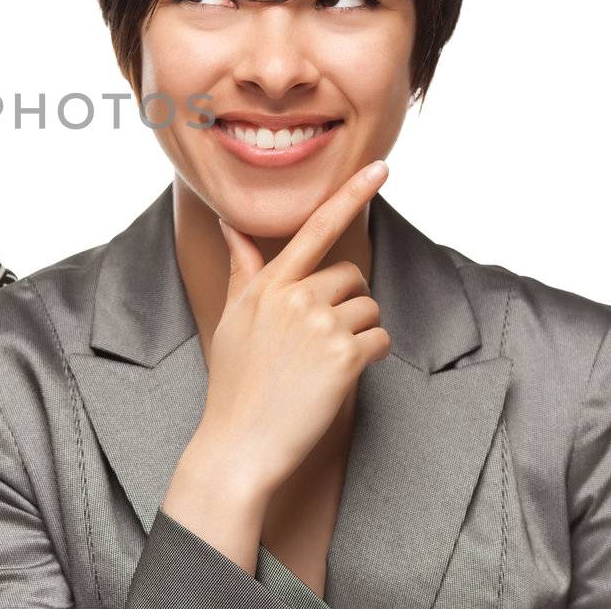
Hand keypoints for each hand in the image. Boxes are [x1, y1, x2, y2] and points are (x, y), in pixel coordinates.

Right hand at [189, 160, 392, 497]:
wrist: (239, 443)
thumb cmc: (235, 382)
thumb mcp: (232, 318)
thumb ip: (243, 269)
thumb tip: (229, 225)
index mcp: (267, 284)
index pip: (315, 228)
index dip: (351, 194)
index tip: (380, 167)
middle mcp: (294, 296)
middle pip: (351, 277)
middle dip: (347, 306)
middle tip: (318, 343)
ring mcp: (320, 324)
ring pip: (369, 310)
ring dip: (359, 335)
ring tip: (323, 365)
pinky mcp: (345, 355)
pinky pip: (381, 341)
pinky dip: (371, 359)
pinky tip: (338, 378)